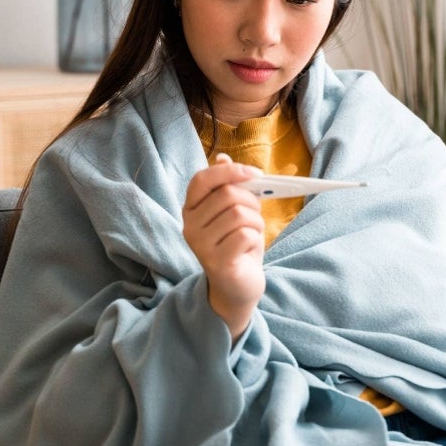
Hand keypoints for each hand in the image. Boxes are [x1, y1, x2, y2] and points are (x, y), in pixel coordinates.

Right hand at [182, 153, 265, 340]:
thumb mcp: (233, 212)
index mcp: (191, 209)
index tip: (256, 174)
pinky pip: (245, 235)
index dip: (231, 172)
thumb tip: (223, 158)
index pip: (202, 179)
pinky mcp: (216, 263)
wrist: (238, 286)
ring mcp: (200, 246)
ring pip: (240, 215)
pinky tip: (248, 251)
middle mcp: (189, 226)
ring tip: (251, 236)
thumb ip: (228, 187)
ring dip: (256, 224)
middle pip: (229, 195)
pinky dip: (256, 240)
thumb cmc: (237, 244)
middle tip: (255, 217)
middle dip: (253, 202)